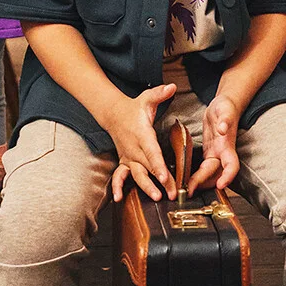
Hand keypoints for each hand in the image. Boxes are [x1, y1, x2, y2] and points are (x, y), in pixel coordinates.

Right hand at [108, 83, 177, 202]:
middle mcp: (134, 148)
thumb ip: (159, 93)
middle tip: (172, 193)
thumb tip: (172, 86)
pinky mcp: (124, 162)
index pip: (152, 152)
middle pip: (149, 167)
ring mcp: (128, 157)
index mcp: (142, 134)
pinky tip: (119, 198)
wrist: (113, 114)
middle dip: (160, 181)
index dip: (158, 165)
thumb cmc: (134, 108)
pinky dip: (117, 187)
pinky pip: (119, 176)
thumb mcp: (146, 98)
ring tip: (157, 197)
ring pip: (137, 174)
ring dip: (146, 187)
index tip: (165, 177)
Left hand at [188, 93, 240, 194]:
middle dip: (204, 183)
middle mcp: (223, 153)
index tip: (221, 185)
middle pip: (216, 174)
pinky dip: (196, 176)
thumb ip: (225, 119)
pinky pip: (203, 169)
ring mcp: (216, 155)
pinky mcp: (209, 154)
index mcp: (227, 145)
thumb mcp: (225, 109)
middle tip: (189, 191)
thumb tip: (223, 128)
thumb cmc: (226, 108)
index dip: (228, 176)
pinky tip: (185, 180)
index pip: (232, 165)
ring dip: (199, 183)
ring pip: (210, 174)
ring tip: (184, 190)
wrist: (224, 107)